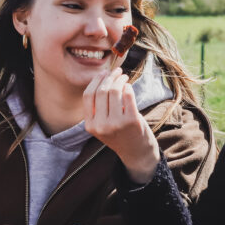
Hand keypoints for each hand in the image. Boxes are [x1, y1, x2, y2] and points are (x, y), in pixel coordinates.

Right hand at [83, 66, 159, 183]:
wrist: (136, 153)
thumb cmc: (120, 135)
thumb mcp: (102, 125)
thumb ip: (98, 107)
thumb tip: (102, 77)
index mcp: (90, 125)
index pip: (88, 96)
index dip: (95, 81)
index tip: (103, 73)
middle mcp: (101, 125)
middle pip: (101, 91)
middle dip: (109, 77)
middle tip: (117, 72)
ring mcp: (116, 124)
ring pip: (114, 91)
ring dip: (120, 80)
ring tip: (124, 77)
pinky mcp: (132, 121)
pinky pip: (128, 95)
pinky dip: (128, 87)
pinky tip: (129, 87)